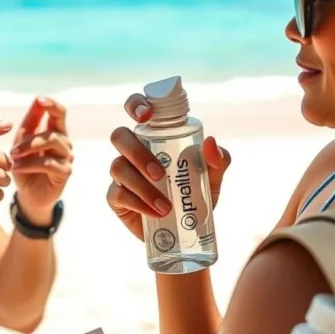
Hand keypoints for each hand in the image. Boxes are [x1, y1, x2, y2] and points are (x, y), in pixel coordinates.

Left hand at [9, 96, 73, 224]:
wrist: (28, 195)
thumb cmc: (25, 166)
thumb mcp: (22, 143)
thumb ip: (29, 124)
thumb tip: (36, 100)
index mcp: (55, 131)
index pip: (59, 113)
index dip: (52, 104)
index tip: (39, 99)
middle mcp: (65, 142)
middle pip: (54, 129)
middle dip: (31, 137)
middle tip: (12, 148)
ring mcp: (67, 157)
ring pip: (52, 142)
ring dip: (29, 149)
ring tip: (12, 157)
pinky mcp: (65, 173)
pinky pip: (49, 163)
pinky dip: (29, 164)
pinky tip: (16, 168)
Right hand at [106, 93, 230, 240]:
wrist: (187, 228)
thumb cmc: (197, 192)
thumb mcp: (213, 176)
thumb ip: (218, 159)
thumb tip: (210, 143)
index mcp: (154, 136)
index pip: (136, 108)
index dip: (136, 104)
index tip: (146, 116)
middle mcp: (133, 150)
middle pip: (119, 136)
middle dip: (137, 153)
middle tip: (160, 174)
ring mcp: (122, 173)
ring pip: (118, 166)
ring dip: (142, 187)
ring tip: (166, 205)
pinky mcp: (116, 197)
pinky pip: (118, 195)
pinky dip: (139, 204)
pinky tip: (157, 213)